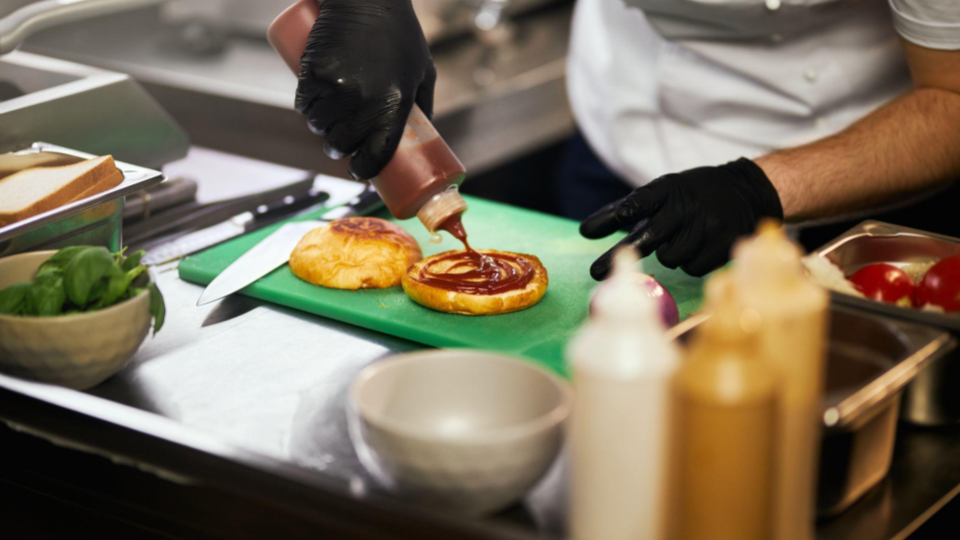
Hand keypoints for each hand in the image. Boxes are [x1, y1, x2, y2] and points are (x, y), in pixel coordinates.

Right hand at [295, 0, 435, 179]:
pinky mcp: (314, 73)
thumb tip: (424, 134)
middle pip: (342, 144)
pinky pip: (304, 104)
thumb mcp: (423, 69)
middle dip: (339, 149)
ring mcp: (337, 87)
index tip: (360, 170)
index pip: (377, 153)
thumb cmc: (400, 33)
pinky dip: (306, 110)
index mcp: (395, 104)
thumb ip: (425, 102)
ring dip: (321, 130)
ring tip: (328, 122)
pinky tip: (312, 109)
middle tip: (342, 143)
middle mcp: (365, 101)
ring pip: (319, 126)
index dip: (365, 168)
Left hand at [580, 158, 782, 278]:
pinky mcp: (722, 246)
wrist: (747, 192)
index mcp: (668, 190)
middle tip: (594, 273)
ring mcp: (705, 227)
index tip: (589, 230)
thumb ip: (628, 209)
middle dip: (617, 257)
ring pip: (670, 259)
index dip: (615, 216)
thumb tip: (585, 230)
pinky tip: (699, 247)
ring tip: (682, 239)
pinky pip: (692, 268)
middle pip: (647, 239)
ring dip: (670, 254)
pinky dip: (691, 262)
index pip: (637, 202)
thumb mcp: (665, 192)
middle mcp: (685, 208)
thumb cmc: (694, 195)